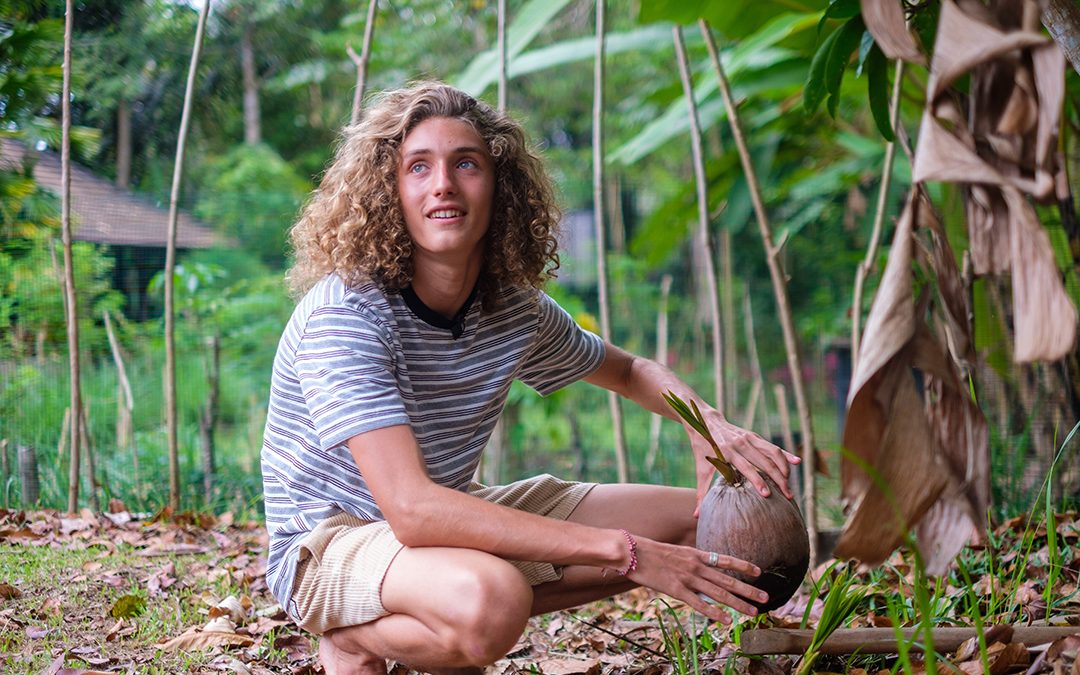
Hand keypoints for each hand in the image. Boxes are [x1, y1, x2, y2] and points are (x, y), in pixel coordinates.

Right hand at [625, 536, 766, 623]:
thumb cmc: (650, 552)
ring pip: (719, 593)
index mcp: (696, 554)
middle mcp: (696, 566)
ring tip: (753, 612)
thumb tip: (701, 564)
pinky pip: (699, 604)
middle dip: (748, 590)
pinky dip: (715, 613)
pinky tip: (726, 620)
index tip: (759, 571)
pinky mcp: (677, 590)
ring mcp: (687, 578)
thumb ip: (690, 559)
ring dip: (738, 604)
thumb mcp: (675, 551)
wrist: (632, 552)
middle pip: (728, 580)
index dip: (743, 566)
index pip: (726, 560)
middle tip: (766, 598)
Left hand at [685, 405, 799, 506]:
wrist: (704, 421)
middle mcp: (740, 444)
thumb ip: (701, 493)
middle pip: (765, 462)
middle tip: (788, 496)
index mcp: (727, 452)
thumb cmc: (702, 449)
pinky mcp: (754, 436)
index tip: (768, 495)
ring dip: (784, 469)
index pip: (746, 468)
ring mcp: (749, 438)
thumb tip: (696, 517)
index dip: (758, 481)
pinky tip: (797, 463)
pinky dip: (785, 454)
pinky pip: (772, 446)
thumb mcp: (701, 469)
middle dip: (778, 479)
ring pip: (773, 453)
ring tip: (789, 485)